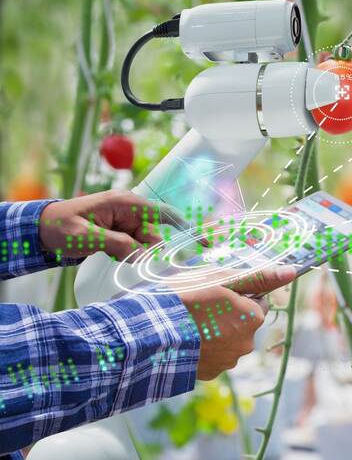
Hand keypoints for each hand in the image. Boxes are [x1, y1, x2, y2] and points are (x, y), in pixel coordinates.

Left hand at [39, 190, 177, 260]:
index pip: (163, 213)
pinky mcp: (121, 234)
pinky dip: (126, 256)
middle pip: (154, 236)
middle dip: (145, 251)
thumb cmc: (59, 226)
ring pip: (145, 246)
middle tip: (121, 256)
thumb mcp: (85, 236)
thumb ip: (115, 244)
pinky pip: (134, 249)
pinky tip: (108, 254)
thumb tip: (142, 256)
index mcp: (125, 203)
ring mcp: (126, 223)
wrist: (39, 229)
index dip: (185, 227)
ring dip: (132, 255)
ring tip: (107, 253)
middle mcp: (130, 211)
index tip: (202, 243)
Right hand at [174, 265, 296, 379]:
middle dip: (227, 314)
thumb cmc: (186, 299)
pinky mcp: (208, 374)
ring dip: (214, 332)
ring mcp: (227, 362)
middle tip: (200, 306)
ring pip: (227, 340)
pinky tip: (185, 339)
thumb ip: (259, 277)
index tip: (216, 292)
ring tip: (188, 323)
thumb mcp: (222, 279)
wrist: (150, 334)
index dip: (237, 293)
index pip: (256, 300)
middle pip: (243, 322)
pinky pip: (211, 356)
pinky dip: (202, 348)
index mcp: (253, 318)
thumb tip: (291, 272)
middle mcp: (246, 344)